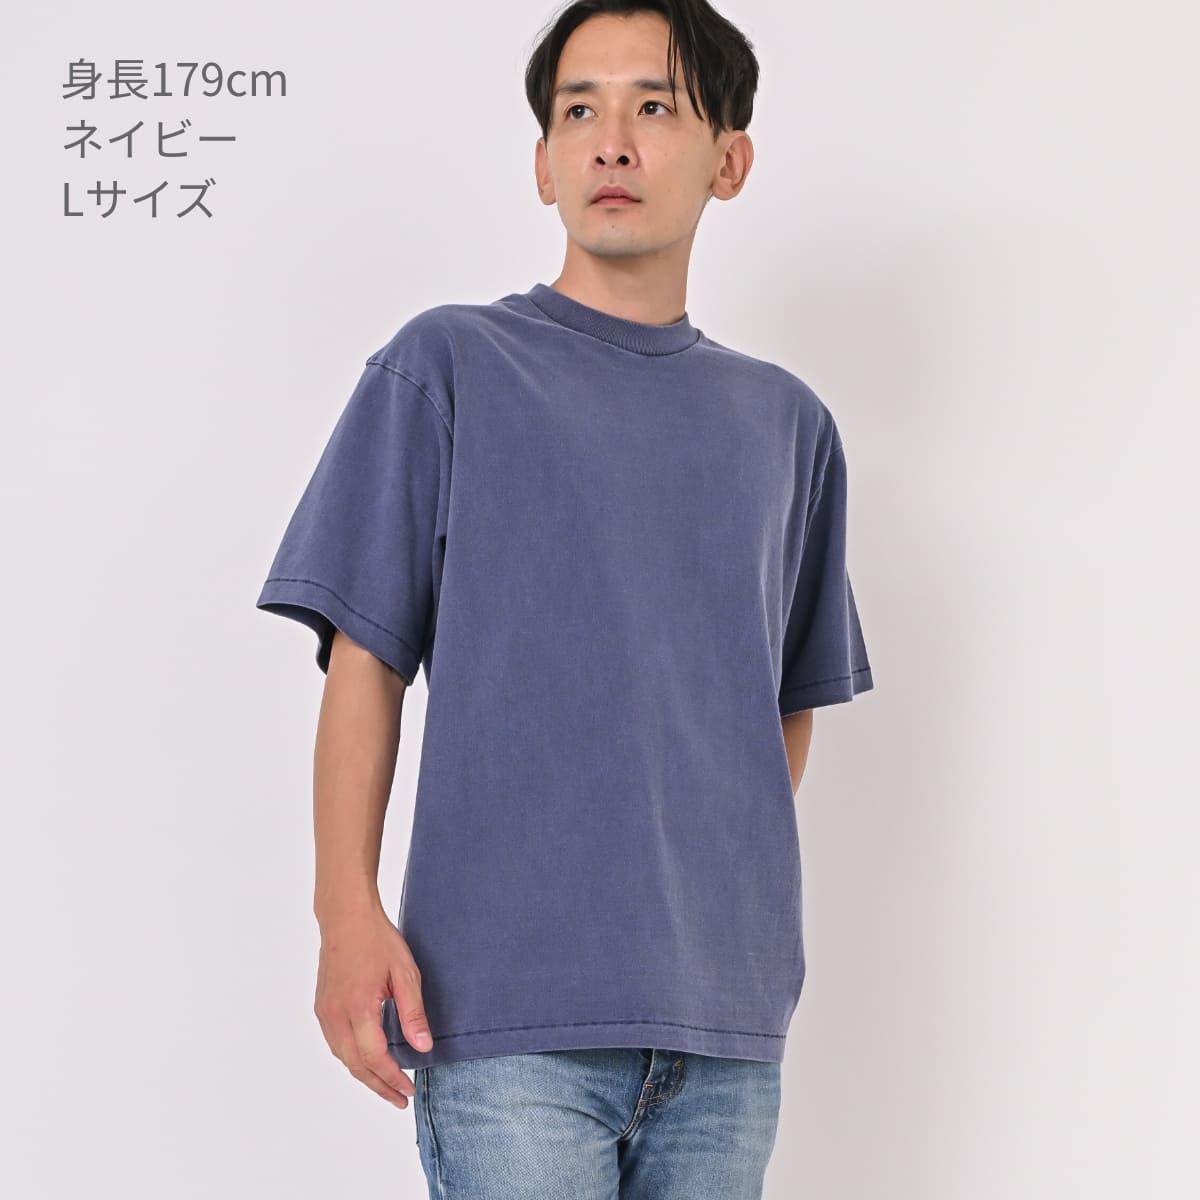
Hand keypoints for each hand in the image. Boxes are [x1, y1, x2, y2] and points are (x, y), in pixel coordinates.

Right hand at [314, 906, 434, 1108]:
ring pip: (343, 1057)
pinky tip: (366, 1061)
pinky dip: (352, 1059)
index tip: (408, 1090)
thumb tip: (422, 1047)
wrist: (345, 917)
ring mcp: (325, 1012)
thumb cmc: (377, 940)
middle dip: (379, 1086)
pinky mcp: (322, 1007)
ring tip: (386, 1085)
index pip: (374, 1057)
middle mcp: (336, 1014)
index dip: (392, 1078)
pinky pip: (336, 1043)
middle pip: (356, 1065)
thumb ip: (412, 1012)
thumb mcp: (404, 972)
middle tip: (401, 1098)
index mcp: (358, 1006)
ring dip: (364, 1075)